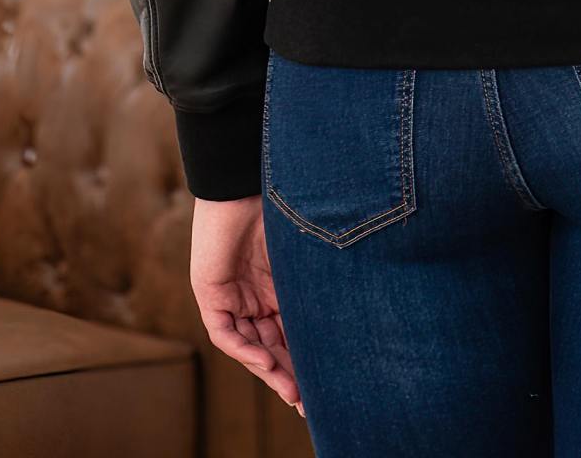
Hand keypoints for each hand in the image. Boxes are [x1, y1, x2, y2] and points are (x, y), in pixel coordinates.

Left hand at [189, 195, 305, 418]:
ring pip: (250, 346)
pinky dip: (246, 350)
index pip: (291, 332)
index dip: (306, 357)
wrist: (245, 179)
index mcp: (277, 286)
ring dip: (270, 371)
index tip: (327, 382)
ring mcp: (231, 296)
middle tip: (309, 401)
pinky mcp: (210, 293)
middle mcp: (254, 296)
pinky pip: (227, 333)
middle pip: (272, 345)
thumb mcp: (306, 252)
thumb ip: (318, 280)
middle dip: (290, 375)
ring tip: (294, 392)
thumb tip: (370, 298)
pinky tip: (267, 363)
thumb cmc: (284, 203)